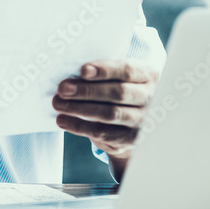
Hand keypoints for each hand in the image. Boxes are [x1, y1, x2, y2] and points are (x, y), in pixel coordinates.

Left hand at [53, 59, 160, 176]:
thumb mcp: (119, 75)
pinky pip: (104, 133)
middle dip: (88, 91)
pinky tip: (63, 120)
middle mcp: (151, 97)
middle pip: (118, 93)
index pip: (127, 70)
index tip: (83, 71)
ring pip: (111, 114)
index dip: (105, 70)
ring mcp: (143, 119)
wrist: (135, 119)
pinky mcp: (132, 138)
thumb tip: (72, 75)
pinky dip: (80, 126)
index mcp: (148, 75)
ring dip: (80, 108)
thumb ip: (103, 72)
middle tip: (63, 89)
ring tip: (59, 104)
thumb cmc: (120, 87)